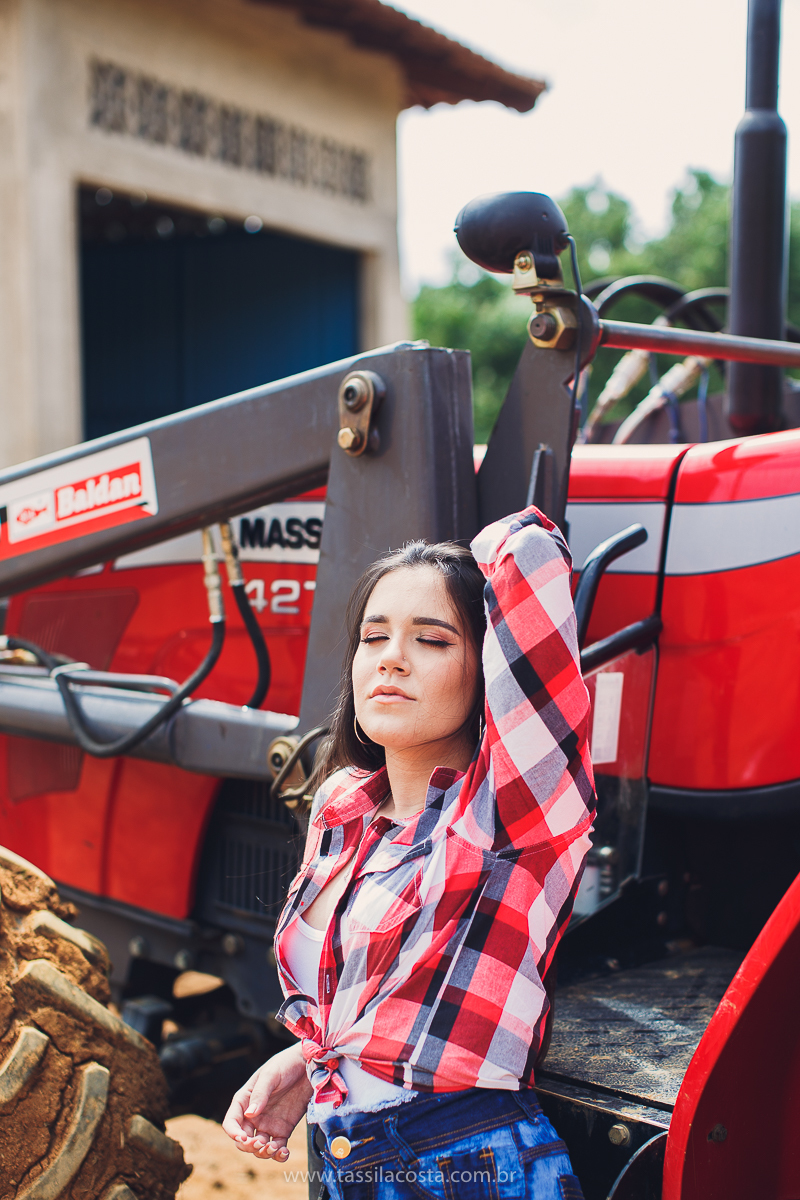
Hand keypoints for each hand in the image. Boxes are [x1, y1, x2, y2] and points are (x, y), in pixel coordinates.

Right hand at [222, 1043, 312, 1160]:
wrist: (309, 1065)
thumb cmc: (286, 1064)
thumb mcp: (271, 1074)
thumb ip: (260, 1094)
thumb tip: (249, 1114)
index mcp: (245, 1100)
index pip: (231, 1122)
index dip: (233, 1132)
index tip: (243, 1137)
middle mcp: (254, 1115)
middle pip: (243, 1139)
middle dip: (249, 1146)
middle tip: (261, 1143)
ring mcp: (269, 1124)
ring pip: (259, 1147)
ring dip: (263, 1153)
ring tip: (275, 1148)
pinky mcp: (284, 1129)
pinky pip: (278, 1148)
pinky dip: (279, 1155)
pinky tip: (284, 1153)